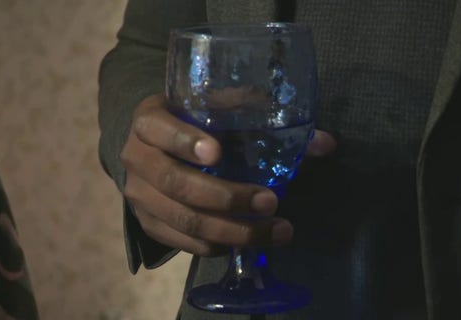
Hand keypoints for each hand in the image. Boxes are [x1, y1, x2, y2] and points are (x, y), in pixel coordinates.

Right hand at [120, 94, 335, 255]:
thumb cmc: (193, 123)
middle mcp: (135, 158)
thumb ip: (262, 117)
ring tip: (276, 231)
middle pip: (176, 185)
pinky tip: (251, 240)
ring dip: (233, 231)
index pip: (160, 129)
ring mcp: (138, 195)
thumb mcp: (217, 109)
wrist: (153, 148)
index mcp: (149, 119)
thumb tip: (325, 143)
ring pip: (184, 220)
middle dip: (227, 198)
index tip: (218, 154)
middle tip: (270, 202)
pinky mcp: (148, 224)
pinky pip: (184, 243)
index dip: (185, 142)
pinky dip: (220, 246)